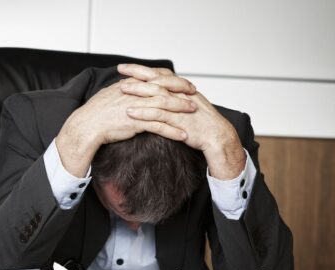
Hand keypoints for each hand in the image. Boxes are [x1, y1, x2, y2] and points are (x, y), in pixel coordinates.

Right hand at [55, 67, 196, 177]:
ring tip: (194, 112)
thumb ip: (123, 88)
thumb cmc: (96, 112)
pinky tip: (183, 135)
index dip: (172, 79)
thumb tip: (129, 84)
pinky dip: (173, 131)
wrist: (87, 125)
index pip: (156, 77)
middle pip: (165, 89)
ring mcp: (137, 108)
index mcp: (131, 84)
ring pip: (165, 106)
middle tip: (194, 94)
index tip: (182, 82)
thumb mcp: (110, 93)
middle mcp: (136, 93)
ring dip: (181, 109)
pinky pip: (159, 126)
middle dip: (181, 91)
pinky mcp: (136, 123)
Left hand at [120, 66, 245, 178]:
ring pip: (157, 94)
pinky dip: (144, 113)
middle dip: (137, 74)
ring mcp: (179, 107)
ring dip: (139, 91)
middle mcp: (180, 94)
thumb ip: (173, 96)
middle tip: (120, 71)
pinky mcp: (178, 121)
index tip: (125, 67)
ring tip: (122, 89)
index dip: (142, 69)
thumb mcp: (186, 104)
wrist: (216, 135)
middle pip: (157, 79)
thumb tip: (157, 91)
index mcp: (180, 89)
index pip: (159, 74)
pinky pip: (159, 115)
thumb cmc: (200, 121)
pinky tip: (130, 112)